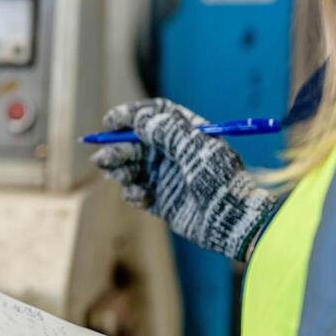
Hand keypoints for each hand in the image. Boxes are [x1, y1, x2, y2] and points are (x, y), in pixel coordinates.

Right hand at [93, 98, 275, 260]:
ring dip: (120, 170)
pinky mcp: (162, 201)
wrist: (232, 220)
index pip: (154, 115)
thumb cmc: (219, 179)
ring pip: (132, 167)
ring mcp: (166, 177)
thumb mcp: (195, 148)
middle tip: (103, 158)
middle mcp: (173, 153)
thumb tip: (138, 118)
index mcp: (186, 134)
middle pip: (136, 142)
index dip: (130, 115)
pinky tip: (142, 196)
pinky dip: (133, 193)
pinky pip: (137, 192)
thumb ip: (167, 131)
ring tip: (122, 178)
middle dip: (117, 148)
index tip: (110, 122)